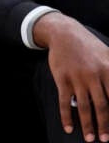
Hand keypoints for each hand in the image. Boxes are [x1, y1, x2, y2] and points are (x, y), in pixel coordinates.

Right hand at [35, 13, 108, 141]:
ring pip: (84, 107)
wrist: (64, 33)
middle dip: (104, 125)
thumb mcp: (108, 54)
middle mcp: (93, 76)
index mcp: (108, 70)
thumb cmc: (88, 46)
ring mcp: (77, 78)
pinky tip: (68, 128)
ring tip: (90, 138)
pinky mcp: (62, 79)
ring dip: (87, 125)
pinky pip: (65, 102)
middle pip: (102, 106)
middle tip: (105, 139)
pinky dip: (66, 116)